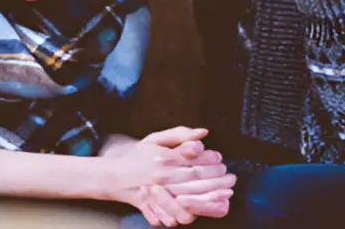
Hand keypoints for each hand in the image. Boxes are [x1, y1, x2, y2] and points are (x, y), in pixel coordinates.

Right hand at [111, 127, 234, 225]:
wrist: (114, 177)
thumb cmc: (138, 155)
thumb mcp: (156, 139)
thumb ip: (180, 134)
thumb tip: (203, 132)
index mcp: (164, 156)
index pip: (194, 158)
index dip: (212, 160)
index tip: (221, 160)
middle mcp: (162, 174)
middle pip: (195, 177)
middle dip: (217, 178)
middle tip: (230, 178)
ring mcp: (158, 191)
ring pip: (189, 195)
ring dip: (210, 196)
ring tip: (225, 195)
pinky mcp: (155, 205)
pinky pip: (176, 212)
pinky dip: (191, 211)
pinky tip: (204, 210)